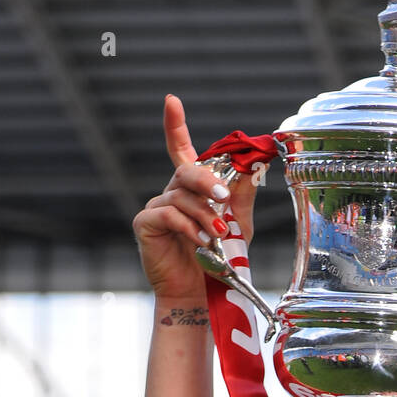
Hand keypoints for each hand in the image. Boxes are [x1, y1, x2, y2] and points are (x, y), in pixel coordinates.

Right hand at [132, 94, 257, 303]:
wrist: (200, 295)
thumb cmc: (218, 260)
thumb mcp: (238, 225)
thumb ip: (241, 196)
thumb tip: (251, 164)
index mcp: (192, 190)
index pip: (182, 150)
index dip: (175, 125)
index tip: (171, 100)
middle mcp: (172, 194)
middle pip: (186, 171)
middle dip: (207, 181)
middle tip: (225, 198)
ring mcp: (156, 208)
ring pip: (182, 197)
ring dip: (205, 216)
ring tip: (218, 236)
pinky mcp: (145, 225)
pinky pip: (168, 215)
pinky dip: (188, 228)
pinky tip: (200, 243)